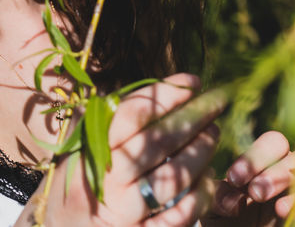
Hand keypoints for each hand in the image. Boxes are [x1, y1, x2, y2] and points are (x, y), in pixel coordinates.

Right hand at [19, 73, 223, 225]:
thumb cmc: (78, 181)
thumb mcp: (81, 146)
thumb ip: (111, 119)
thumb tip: (160, 90)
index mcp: (91, 150)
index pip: (134, 113)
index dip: (168, 94)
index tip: (193, 82)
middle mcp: (108, 180)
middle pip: (161, 140)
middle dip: (196, 117)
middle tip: (216, 104)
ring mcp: (126, 211)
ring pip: (176, 175)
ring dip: (202, 151)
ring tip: (212, 134)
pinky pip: (181, 213)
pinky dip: (200, 193)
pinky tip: (207, 177)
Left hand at [203, 132, 294, 226]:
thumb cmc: (225, 224)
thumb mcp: (213, 210)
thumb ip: (218, 197)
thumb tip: (233, 200)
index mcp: (268, 166)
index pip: (274, 144)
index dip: (256, 157)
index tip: (235, 179)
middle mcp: (292, 180)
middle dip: (278, 173)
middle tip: (256, 193)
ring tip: (280, 210)